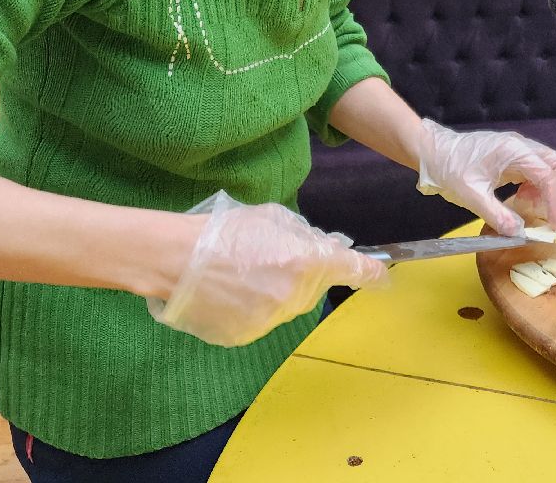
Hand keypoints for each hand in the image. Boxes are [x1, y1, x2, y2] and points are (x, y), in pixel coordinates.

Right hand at [148, 192, 387, 346]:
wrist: (174, 260)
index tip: (381, 277)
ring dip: (277, 290)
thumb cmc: (223, 231)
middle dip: (304, 273)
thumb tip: (331, 246)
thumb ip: (306, 235)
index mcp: (305, 262)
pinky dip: (255, 306)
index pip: (352, 271)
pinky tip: (231, 289)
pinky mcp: (248, 336)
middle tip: (272, 255)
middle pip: (315, 287)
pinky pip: (263, 319)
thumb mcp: (271, 218)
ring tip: (243, 271)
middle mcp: (295, 296)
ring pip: (288, 304)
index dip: (371, 274)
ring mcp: (271, 320)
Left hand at [415, 118, 555, 234]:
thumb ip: (496, 214)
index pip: (547, 174)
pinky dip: (536, 188)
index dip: (555, 202)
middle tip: (547, 218)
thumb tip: (518, 233)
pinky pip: (535, 170)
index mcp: (512, 151)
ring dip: (546, 191)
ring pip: (548, 167)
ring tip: (528, 209)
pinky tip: (520, 200)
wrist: (432, 152)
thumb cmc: (448, 169)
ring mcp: (517, 150)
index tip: (555, 226)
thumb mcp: (470, 195)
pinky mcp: (512, 157)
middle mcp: (520, 146)